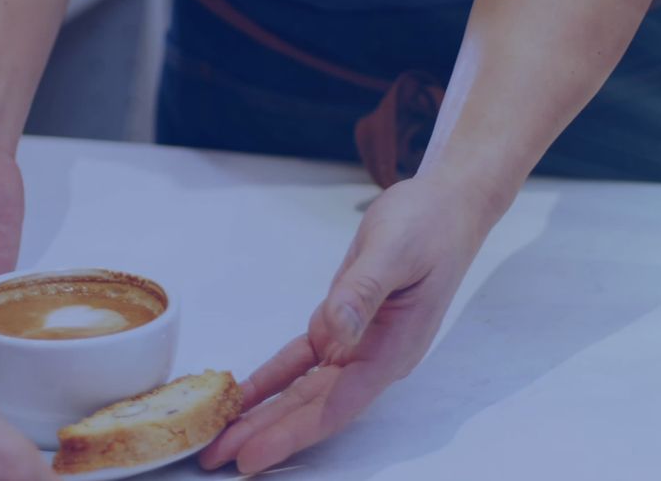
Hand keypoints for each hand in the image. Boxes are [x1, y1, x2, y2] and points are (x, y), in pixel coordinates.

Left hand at [200, 175, 495, 472]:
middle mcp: (372, 357)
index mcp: (391, 350)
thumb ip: (362, 292)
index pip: (335, 406)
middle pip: (312, 407)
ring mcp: (356, 344)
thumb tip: (336, 329)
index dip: (292, 434)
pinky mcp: (341, 325)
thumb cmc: (428, 225)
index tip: (254, 456)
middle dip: (265, 434)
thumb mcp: (394, 251)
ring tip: (220, 438)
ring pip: (303, 389)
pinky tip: (244, 395)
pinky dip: (271, 377)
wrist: (446, 205)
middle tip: (215, 456)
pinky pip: (300, 360)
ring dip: (264, 413)